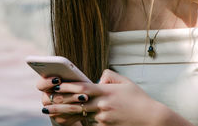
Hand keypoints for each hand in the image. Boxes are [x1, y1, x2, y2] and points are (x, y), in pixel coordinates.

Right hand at [37, 76, 89, 125]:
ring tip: (85, 97)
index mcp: (44, 87)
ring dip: (74, 102)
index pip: (41, 85)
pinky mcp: (59, 119)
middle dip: (69, 94)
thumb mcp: (68, 81)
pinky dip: (77, 112)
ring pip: (62, 108)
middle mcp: (45, 99)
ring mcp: (51, 111)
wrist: (72, 106)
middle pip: (55, 97)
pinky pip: (68, 117)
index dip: (47, 82)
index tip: (58, 79)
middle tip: (80, 92)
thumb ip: (67, 76)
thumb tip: (76, 74)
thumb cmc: (70, 87)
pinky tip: (85, 107)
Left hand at [44, 69, 163, 125]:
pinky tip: (65, 122)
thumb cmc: (138, 99)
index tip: (54, 84)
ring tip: (50, 113)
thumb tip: (96, 78)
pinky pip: (89, 125)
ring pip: (79, 116)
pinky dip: (77, 123)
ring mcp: (103, 118)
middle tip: (45, 102)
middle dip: (58, 103)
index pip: (81, 87)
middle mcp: (102, 105)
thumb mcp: (125, 82)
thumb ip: (109, 76)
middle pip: (76, 103)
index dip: (66, 85)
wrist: (152, 119)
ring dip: (63, 114)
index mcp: (105, 91)